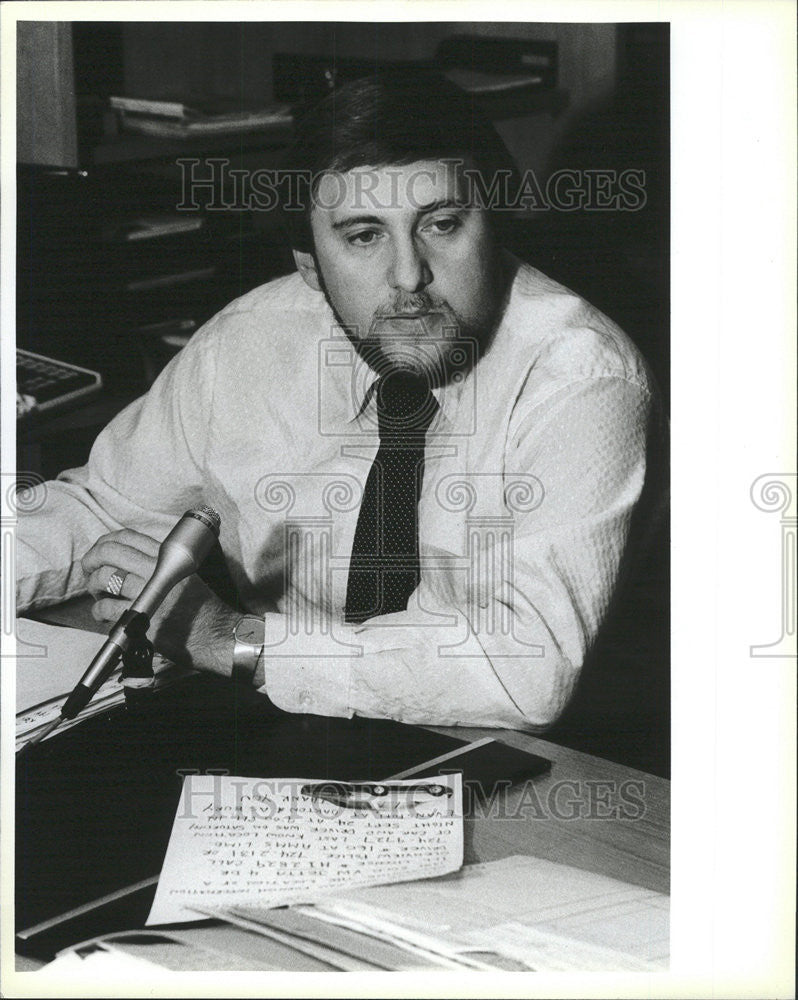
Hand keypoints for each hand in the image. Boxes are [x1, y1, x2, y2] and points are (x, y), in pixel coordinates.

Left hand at [82, 528, 235, 675]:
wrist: (216, 633)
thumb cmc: (200, 608)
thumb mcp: (184, 575)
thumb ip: (160, 565)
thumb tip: (125, 560)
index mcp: (167, 558)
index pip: (128, 537)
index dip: (105, 542)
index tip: (98, 552)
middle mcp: (157, 570)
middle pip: (110, 551)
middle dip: (91, 560)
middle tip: (89, 571)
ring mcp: (149, 592)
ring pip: (105, 577)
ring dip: (94, 586)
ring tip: (99, 595)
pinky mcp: (142, 616)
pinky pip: (107, 607)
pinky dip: (99, 611)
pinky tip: (103, 615)